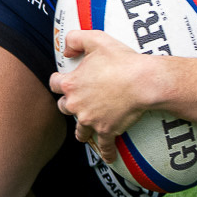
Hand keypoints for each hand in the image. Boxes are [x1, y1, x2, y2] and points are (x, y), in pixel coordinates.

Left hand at [49, 29, 163, 161]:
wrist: (142, 82)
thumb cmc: (121, 60)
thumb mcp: (95, 39)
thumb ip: (75, 39)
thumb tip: (66, 50)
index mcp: (71, 84)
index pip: (54, 84)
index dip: (58, 81)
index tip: (63, 81)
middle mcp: (76, 104)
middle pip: (64, 108)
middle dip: (69, 104)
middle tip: (79, 101)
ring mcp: (90, 120)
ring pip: (79, 130)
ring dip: (83, 129)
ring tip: (88, 128)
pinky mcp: (107, 131)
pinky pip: (103, 146)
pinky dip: (106, 153)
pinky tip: (109, 158)